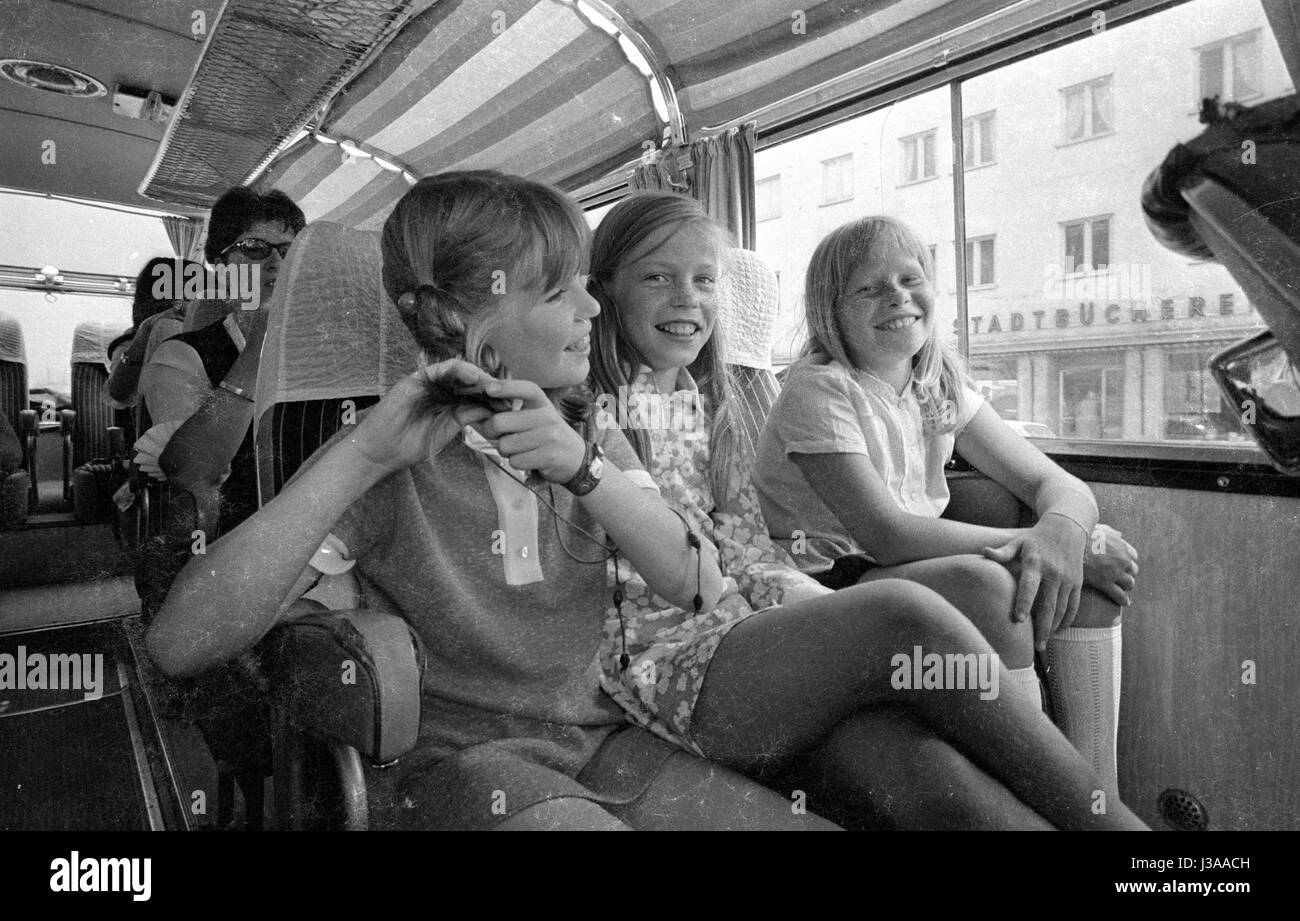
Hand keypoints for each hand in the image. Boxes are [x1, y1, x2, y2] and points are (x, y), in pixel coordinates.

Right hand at [348, 359, 496, 475]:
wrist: (382, 451)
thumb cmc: (410, 446)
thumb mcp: (446, 432)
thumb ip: (465, 419)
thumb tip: (489, 410)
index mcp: (448, 404)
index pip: (475, 394)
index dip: (493, 397)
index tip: (509, 405)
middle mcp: (440, 391)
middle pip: (470, 381)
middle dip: (490, 385)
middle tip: (507, 393)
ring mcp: (428, 383)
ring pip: (459, 371)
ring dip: (479, 375)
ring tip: (493, 385)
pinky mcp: (417, 380)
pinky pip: (441, 369)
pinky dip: (459, 370)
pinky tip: (474, 379)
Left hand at [473, 378, 586, 483]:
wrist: (575, 457)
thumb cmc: (547, 435)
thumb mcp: (537, 416)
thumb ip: (513, 413)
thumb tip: (480, 413)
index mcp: (542, 403)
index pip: (525, 389)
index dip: (506, 387)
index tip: (488, 389)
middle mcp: (547, 417)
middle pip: (500, 422)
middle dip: (491, 432)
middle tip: (497, 436)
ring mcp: (549, 436)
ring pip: (505, 445)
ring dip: (505, 451)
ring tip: (518, 449)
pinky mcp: (549, 456)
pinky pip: (516, 461)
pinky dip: (516, 463)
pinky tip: (527, 459)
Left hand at [982, 515, 1086, 649]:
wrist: (1067, 527)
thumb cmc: (1036, 538)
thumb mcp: (1018, 542)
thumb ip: (1002, 552)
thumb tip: (983, 552)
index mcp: (1035, 563)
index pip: (1029, 586)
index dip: (1024, 602)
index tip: (1019, 620)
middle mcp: (1054, 573)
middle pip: (1048, 605)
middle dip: (1043, 627)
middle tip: (1036, 647)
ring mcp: (1068, 579)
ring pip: (1062, 609)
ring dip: (1054, 627)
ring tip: (1045, 644)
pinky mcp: (1078, 582)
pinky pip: (1074, 605)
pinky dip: (1067, 620)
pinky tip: (1059, 630)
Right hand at [1082, 523, 1137, 606]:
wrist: (1067, 547)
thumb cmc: (1080, 537)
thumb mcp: (1097, 529)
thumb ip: (1110, 532)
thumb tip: (1119, 534)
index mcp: (1120, 544)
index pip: (1133, 555)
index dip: (1128, 560)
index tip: (1122, 564)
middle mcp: (1121, 558)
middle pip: (1133, 570)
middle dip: (1127, 573)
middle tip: (1119, 577)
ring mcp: (1114, 572)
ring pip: (1130, 583)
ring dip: (1126, 586)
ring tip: (1121, 588)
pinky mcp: (1105, 583)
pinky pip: (1120, 594)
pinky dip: (1123, 599)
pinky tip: (1124, 602)